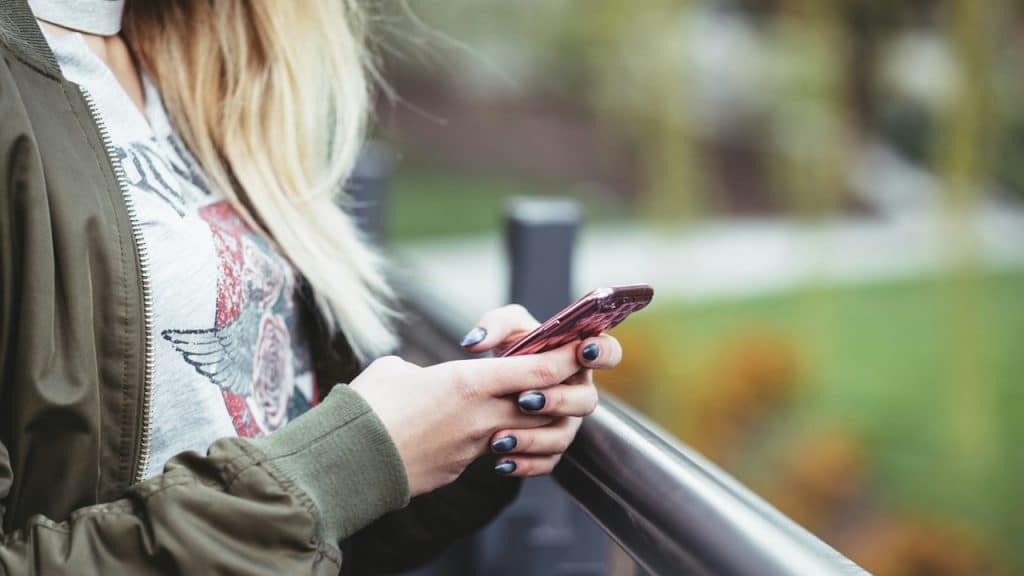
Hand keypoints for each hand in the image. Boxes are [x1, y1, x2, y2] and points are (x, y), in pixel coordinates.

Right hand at [350, 341, 579, 496]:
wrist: (348, 462)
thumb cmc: (366, 407)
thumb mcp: (396, 370)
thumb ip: (424, 370)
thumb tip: (423, 378)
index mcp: (467, 382)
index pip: (538, 370)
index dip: (565, 358)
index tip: (580, 348)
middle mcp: (480, 416)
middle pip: (544, 404)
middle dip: (559, 391)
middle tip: (559, 377)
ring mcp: (473, 447)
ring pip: (526, 432)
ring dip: (534, 422)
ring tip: (523, 409)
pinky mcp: (460, 469)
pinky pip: (496, 454)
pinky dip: (502, 444)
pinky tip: (489, 437)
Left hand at [459, 304, 622, 476]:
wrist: (492, 386)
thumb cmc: (510, 349)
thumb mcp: (504, 328)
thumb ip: (494, 325)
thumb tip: (475, 342)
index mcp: (578, 357)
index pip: (608, 353)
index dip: (603, 352)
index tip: (582, 351)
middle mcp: (578, 391)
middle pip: (586, 401)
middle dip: (557, 401)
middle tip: (524, 399)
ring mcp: (567, 422)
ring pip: (563, 436)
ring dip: (533, 438)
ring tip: (500, 438)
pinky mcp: (551, 448)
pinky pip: (546, 462)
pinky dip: (524, 464)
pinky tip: (500, 461)